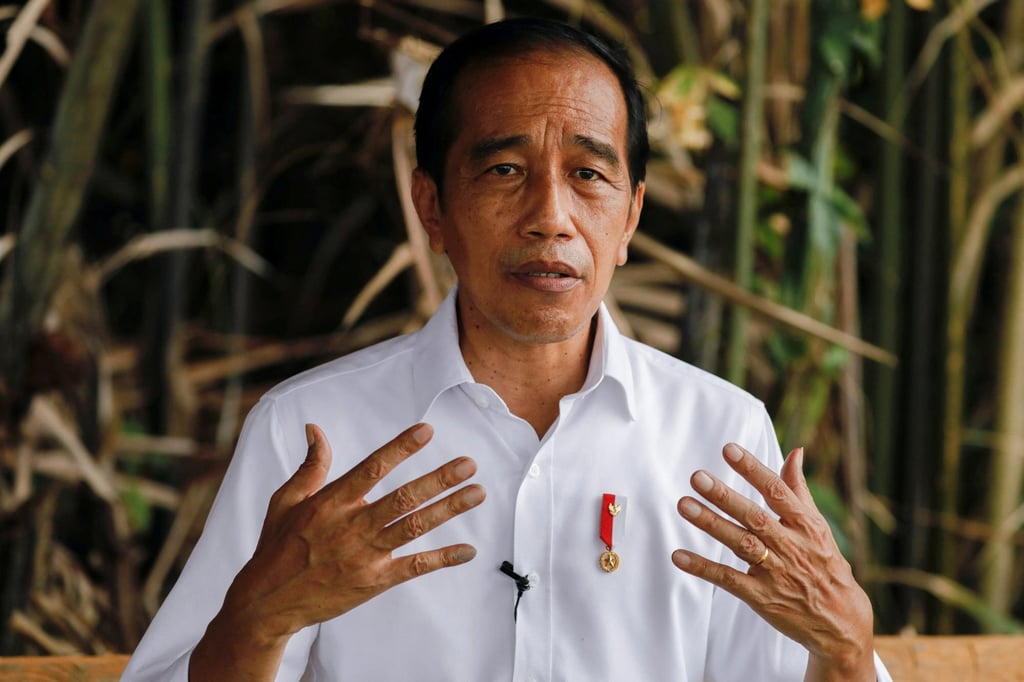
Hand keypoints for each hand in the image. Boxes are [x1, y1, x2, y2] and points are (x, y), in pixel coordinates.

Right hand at [190, 422, 484, 680]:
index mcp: (331, 502)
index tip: (426, 431)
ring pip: (414, 528)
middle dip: (438, 480)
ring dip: (448, 509)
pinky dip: (442, 559)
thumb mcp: (286, 500)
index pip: (372, 468)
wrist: (268, 602)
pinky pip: (414, 567)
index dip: (400, 448)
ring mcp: (365, 556)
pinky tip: (468, 551)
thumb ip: (310, 465)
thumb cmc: (277, 546)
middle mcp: (351, 526)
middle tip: (469, 464)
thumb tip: (314, 428)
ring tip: (477, 493)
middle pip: (403, 498)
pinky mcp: (373, 581)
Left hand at [671, 444, 873, 681]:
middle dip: (724, 496)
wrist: (841, 622)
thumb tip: (795, 451)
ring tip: (684, 504)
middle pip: (754, 517)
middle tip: (697, 477)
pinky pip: (729, 580)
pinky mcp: (762, 597)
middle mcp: (791, 546)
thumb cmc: (826, 565)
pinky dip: (704, 568)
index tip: (729, 449)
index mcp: (806, 525)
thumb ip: (798, 489)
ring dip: (711, 524)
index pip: (777, 491)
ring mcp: (776, 573)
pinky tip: (679, 556)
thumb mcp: (818, 526)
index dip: (753, 469)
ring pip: (740, 544)